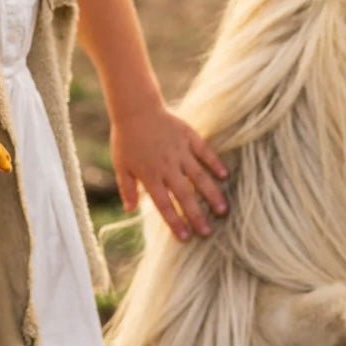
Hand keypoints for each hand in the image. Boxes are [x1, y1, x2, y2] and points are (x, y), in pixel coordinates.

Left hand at [110, 104, 227, 241]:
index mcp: (150, 175)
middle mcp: (167, 166)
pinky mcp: (188, 136)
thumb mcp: (121, 165)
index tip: (185, 237)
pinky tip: (224, 175)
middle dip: (196, 215)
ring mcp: (179, 151)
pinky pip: (204, 151)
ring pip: (199, 176)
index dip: (175, 222)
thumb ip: (127, 188)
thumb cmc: (126, 138)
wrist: (135, 108)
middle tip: (208, 232)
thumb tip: (129, 210)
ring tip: (223, 210)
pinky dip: (214, 163)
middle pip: (184, 195)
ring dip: (211, 194)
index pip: (164, 204)